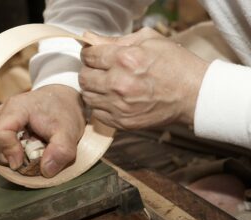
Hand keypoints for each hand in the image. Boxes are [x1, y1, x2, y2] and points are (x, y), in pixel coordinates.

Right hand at [0, 84, 84, 176]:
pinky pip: (7, 144)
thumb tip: (45, 171)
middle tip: (38, 155)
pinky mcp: (6, 126)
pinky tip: (34, 147)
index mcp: (16, 108)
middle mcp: (4, 112)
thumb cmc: (65, 111)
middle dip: (17, 157)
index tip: (23, 160)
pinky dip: (20, 151)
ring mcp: (3, 119)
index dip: (8, 150)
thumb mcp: (69, 132)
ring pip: (1, 146)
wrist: (64, 99)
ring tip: (39, 149)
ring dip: (19, 155)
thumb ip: (61, 152)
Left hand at [79, 27, 208, 128]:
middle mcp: (119, 84)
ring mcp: (120, 106)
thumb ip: (115, 40)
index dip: (90, 54)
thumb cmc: (174, 65)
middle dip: (89, 71)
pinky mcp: (123, 122)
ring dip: (93, 89)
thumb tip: (90, 39)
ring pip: (88, 97)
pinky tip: (112, 99)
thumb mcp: (149, 40)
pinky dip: (101, 106)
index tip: (95, 56)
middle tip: (99, 70)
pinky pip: (97, 114)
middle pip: (84, 78)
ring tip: (106, 85)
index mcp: (125, 59)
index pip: (89, 56)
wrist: (194, 95)